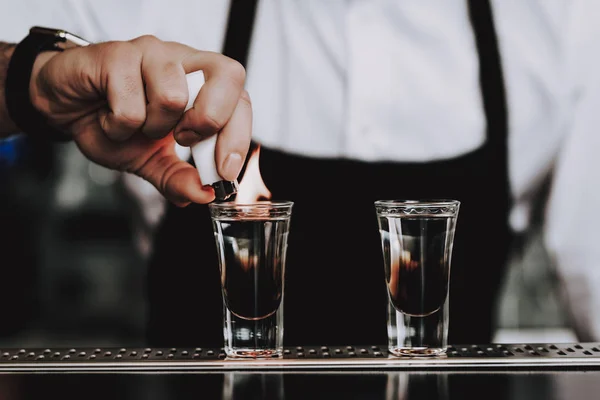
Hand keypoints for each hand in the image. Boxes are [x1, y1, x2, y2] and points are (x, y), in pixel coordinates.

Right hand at [29, 35, 251, 205]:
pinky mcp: (116, 54)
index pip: (241, 100)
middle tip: (180, 138)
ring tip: (134, 125)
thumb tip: (203, 195)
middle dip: (207, 122)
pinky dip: (117, 126)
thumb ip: (179, 177)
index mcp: (203, 83)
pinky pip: (129, 104)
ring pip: (174, 96)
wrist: (66, 109)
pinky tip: (108, 118)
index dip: (239, 136)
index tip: (224, 170)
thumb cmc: (116, 124)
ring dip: (151, 127)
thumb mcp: (152, 160)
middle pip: (228, 76)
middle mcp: (185, 60)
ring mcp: (152, 53)